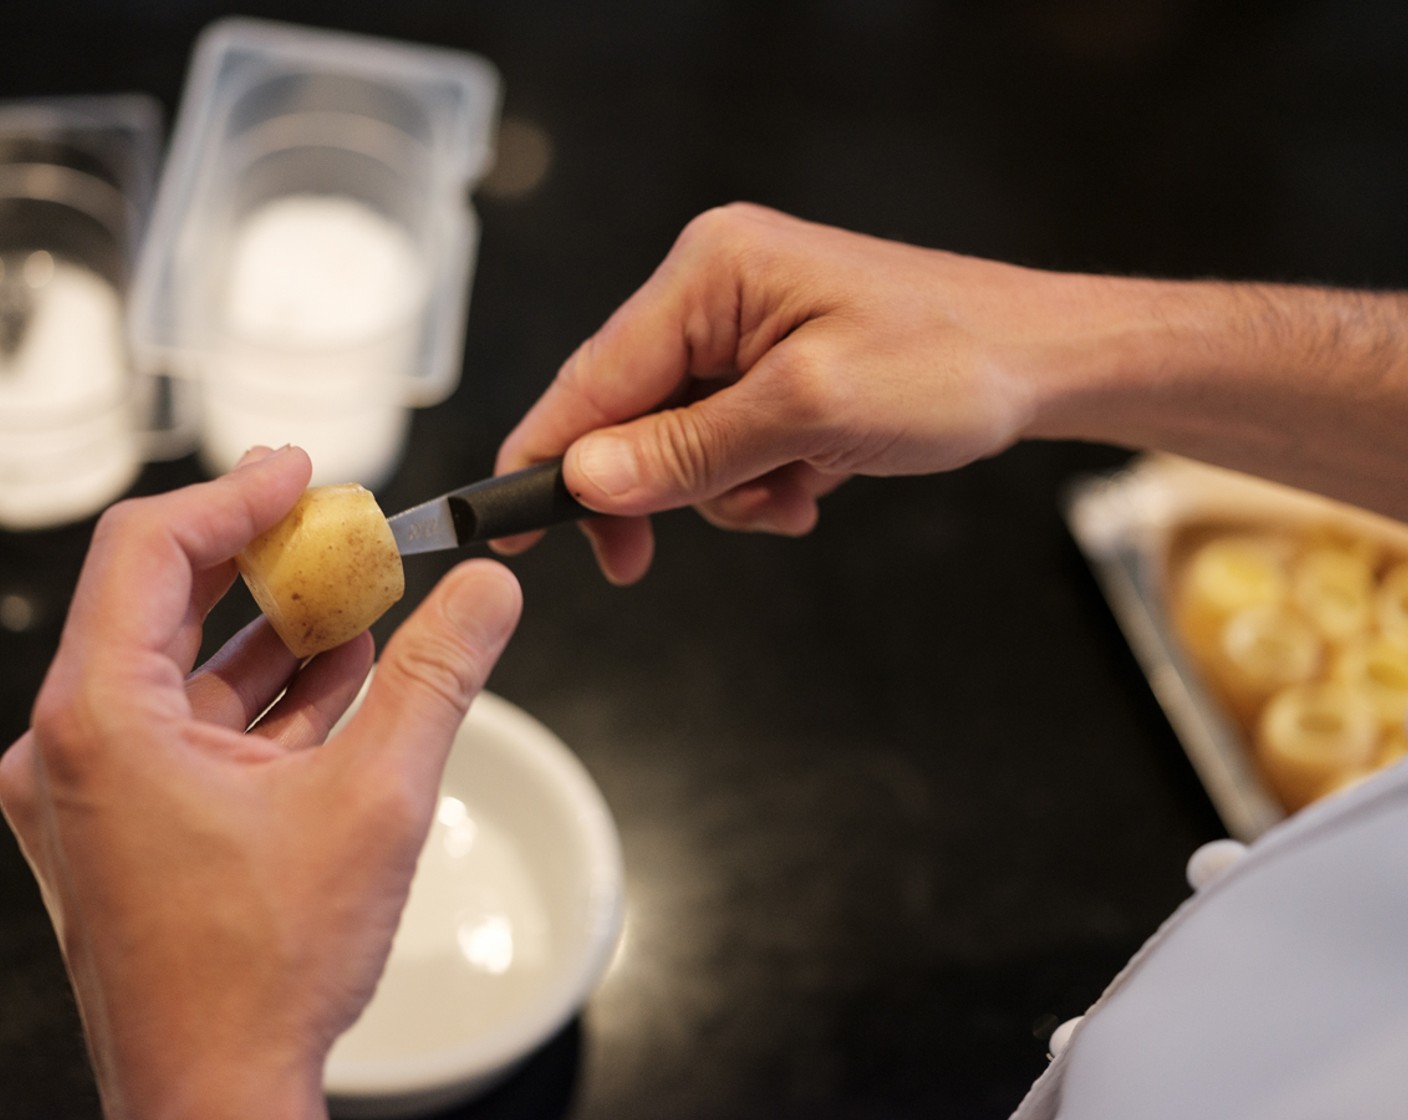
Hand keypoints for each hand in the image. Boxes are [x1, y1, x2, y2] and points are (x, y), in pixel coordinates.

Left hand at [0, 446, 522, 1119]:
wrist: (221, 1098)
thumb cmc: (265, 971)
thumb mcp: (379, 798)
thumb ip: (439, 677)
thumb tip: (486, 591)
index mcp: (101, 723)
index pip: (150, 549)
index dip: (235, 495)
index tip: (304, 473)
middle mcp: (74, 749)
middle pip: (165, 600)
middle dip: (264, 559)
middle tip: (338, 526)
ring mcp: (96, 792)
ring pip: (187, 667)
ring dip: (276, 628)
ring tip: (363, 598)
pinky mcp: (129, 825)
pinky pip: (195, 726)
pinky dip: (265, 694)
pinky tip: (342, 674)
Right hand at [495, 202, 1115, 581]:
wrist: (1044, 361)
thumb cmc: (951, 363)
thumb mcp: (810, 411)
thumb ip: (690, 447)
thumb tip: (587, 477)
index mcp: (711, 272)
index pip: (594, 374)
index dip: (544, 453)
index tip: (503, 522)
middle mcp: (718, 290)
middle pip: (627, 410)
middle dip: (650, 487)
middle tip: (637, 561)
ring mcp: (748, 328)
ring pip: (679, 440)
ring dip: (724, 489)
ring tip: (794, 493)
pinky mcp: (777, 365)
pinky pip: (728, 441)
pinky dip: (758, 479)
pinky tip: (812, 481)